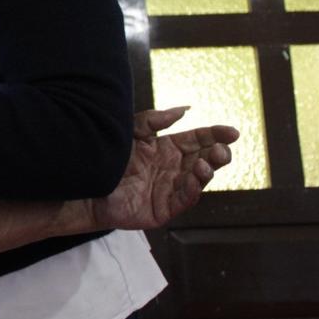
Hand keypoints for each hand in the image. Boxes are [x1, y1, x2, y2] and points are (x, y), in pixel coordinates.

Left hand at [87, 107, 238, 230]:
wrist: (86, 184)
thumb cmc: (107, 158)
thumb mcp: (131, 133)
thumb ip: (154, 120)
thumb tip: (185, 109)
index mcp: (167, 148)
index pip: (198, 139)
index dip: (215, 135)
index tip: (232, 131)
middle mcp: (173, 168)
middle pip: (204, 159)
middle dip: (217, 154)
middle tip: (222, 150)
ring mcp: (170, 189)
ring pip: (198, 180)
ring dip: (206, 172)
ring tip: (205, 164)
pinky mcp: (163, 208)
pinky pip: (184, 200)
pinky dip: (192, 190)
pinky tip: (194, 179)